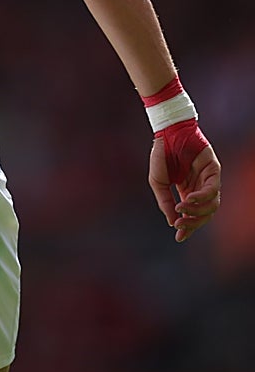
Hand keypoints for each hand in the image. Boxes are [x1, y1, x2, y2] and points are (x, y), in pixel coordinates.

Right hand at [149, 126, 220, 242]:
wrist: (166, 133)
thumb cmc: (161, 155)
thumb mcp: (158, 183)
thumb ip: (165, 202)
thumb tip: (173, 223)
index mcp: (188, 191)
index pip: (193, 215)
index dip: (187, 228)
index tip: (178, 238)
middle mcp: (201, 188)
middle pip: (205, 214)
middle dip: (193, 223)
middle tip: (180, 226)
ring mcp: (209, 180)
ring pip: (211, 206)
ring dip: (196, 211)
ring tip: (181, 209)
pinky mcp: (214, 170)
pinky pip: (212, 190)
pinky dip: (201, 198)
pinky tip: (188, 199)